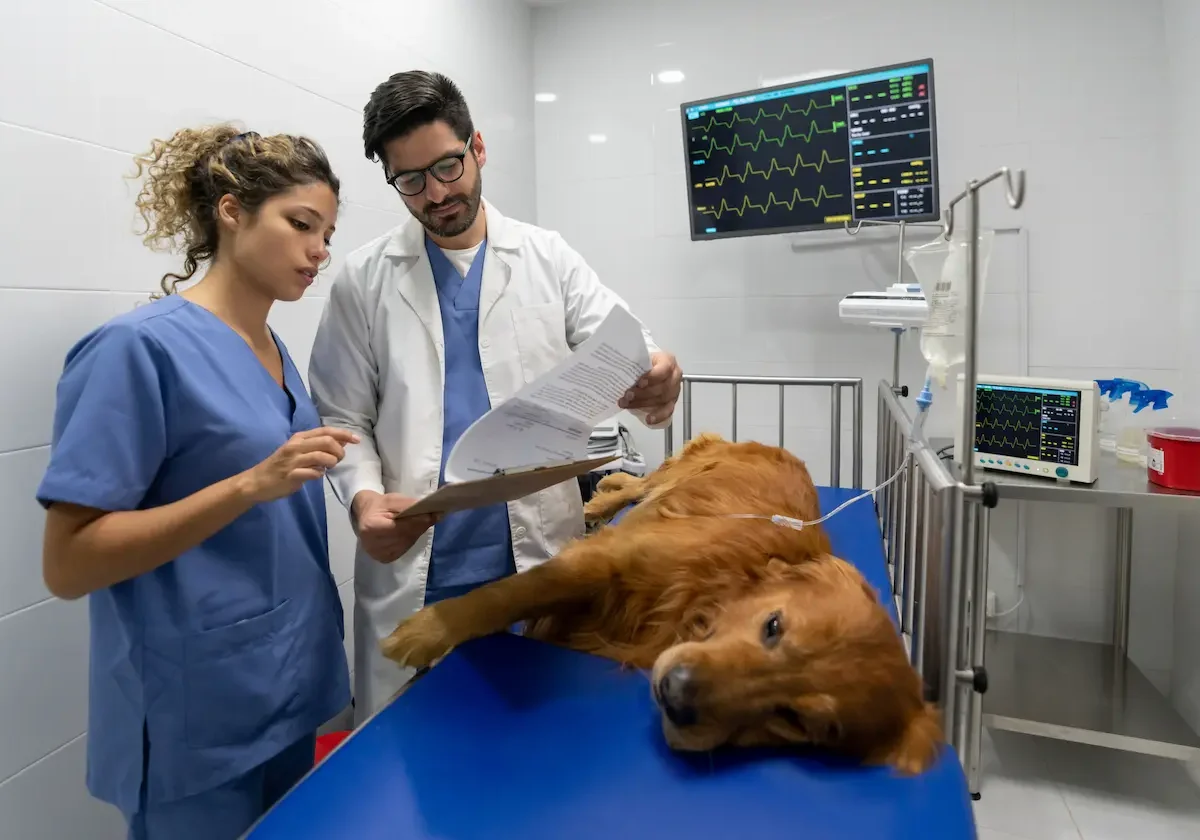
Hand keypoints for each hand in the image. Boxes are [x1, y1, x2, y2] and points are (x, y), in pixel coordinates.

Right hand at [239, 427, 358, 503]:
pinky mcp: (291, 475)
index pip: (326, 431)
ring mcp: (293, 460)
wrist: (257, 481)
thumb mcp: (298, 451)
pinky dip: (319, 474)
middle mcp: (296, 446)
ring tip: (328, 467)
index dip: (343, 434)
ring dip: (331, 463)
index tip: (356, 439)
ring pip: (322, 457)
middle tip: (339, 459)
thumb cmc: (281, 466)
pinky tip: (316, 475)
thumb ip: (318, 446)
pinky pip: (313, 473)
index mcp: (299, 438)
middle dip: (339, 451)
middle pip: (327, 442)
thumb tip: (341, 441)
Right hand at [353, 491, 437, 562]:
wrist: (366, 516)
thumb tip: (432, 513)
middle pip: (404, 537)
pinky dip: (410, 539)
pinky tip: (410, 532)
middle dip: (419, 526)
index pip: (398, 527)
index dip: (415, 522)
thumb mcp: (392, 500)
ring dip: (416, 533)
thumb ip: (410, 505)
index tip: (431, 515)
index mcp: (371, 527)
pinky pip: (404, 549)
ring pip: (406, 544)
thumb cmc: (379, 506)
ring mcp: (378, 554)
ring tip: (420, 522)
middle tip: (432, 516)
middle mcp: (372, 545)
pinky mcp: (384, 559)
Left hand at [619, 351, 682, 424]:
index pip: (663, 370)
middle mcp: (674, 376)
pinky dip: (658, 416)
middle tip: (627, 395)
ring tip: (627, 404)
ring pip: (661, 399)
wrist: (650, 370)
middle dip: (642, 393)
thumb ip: (636, 365)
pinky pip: (667, 411)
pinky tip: (649, 419)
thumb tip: (621, 371)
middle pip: (662, 387)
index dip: (651, 377)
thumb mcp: (642, 360)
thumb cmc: (646, 364)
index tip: (639, 382)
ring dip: (642, 403)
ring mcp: (674, 390)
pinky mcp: (671, 402)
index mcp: (668, 361)